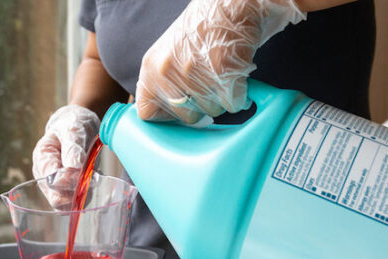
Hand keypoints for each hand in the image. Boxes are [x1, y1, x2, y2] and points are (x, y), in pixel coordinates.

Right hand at [31, 104, 99, 207]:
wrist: (77, 126)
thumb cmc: (73, 125)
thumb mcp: (73, 130)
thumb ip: (73, 148)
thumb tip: (74, 166)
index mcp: (42, 159)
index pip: (52, 181)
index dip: (70, 181)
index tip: (86, 173)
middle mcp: (43, 176)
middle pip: (56, 199)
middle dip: (77, 192)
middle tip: (93, 176)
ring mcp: (53, 186)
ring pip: (65, 206)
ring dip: (82, 196)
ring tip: (92, 176)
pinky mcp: (65, 192)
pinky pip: (74, 204)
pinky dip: (86, 196)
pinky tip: (91, 181)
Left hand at [135, 0, 305, 123]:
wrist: (229, 5)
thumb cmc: (203, 31)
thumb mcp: (169, 55)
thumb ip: (165, 84)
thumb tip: (171, 118)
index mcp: (151, 68)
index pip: (148, 114)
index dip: (168, 115)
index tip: (182, 107)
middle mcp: (168, 72)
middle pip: (187, 117)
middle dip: (202, 105)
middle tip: (209, 80)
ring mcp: (194, 74)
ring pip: (213, 111)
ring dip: (222, 97)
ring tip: (222, 71)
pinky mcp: (221, 74)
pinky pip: (233, 104)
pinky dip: (240, 94)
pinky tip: (235, 72)